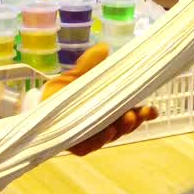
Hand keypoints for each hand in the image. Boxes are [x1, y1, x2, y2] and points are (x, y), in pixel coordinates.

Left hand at [40, 43, 157, 155]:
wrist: (38, 103)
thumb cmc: (63, 90)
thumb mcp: (79, 74)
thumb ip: (91, 63)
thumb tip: (104, 48)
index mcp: (109, 109)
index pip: (132, 113)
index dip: (145, 113)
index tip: (155, 110)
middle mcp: (104, 124)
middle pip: (125, 126)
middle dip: (136, 120)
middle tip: (142, 112)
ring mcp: (91, 136)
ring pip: (111, 135)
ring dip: (121, 128)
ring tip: (128, 118)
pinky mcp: (76, 144)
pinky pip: (90, 145)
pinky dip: (99, 139)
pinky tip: (106, 132)